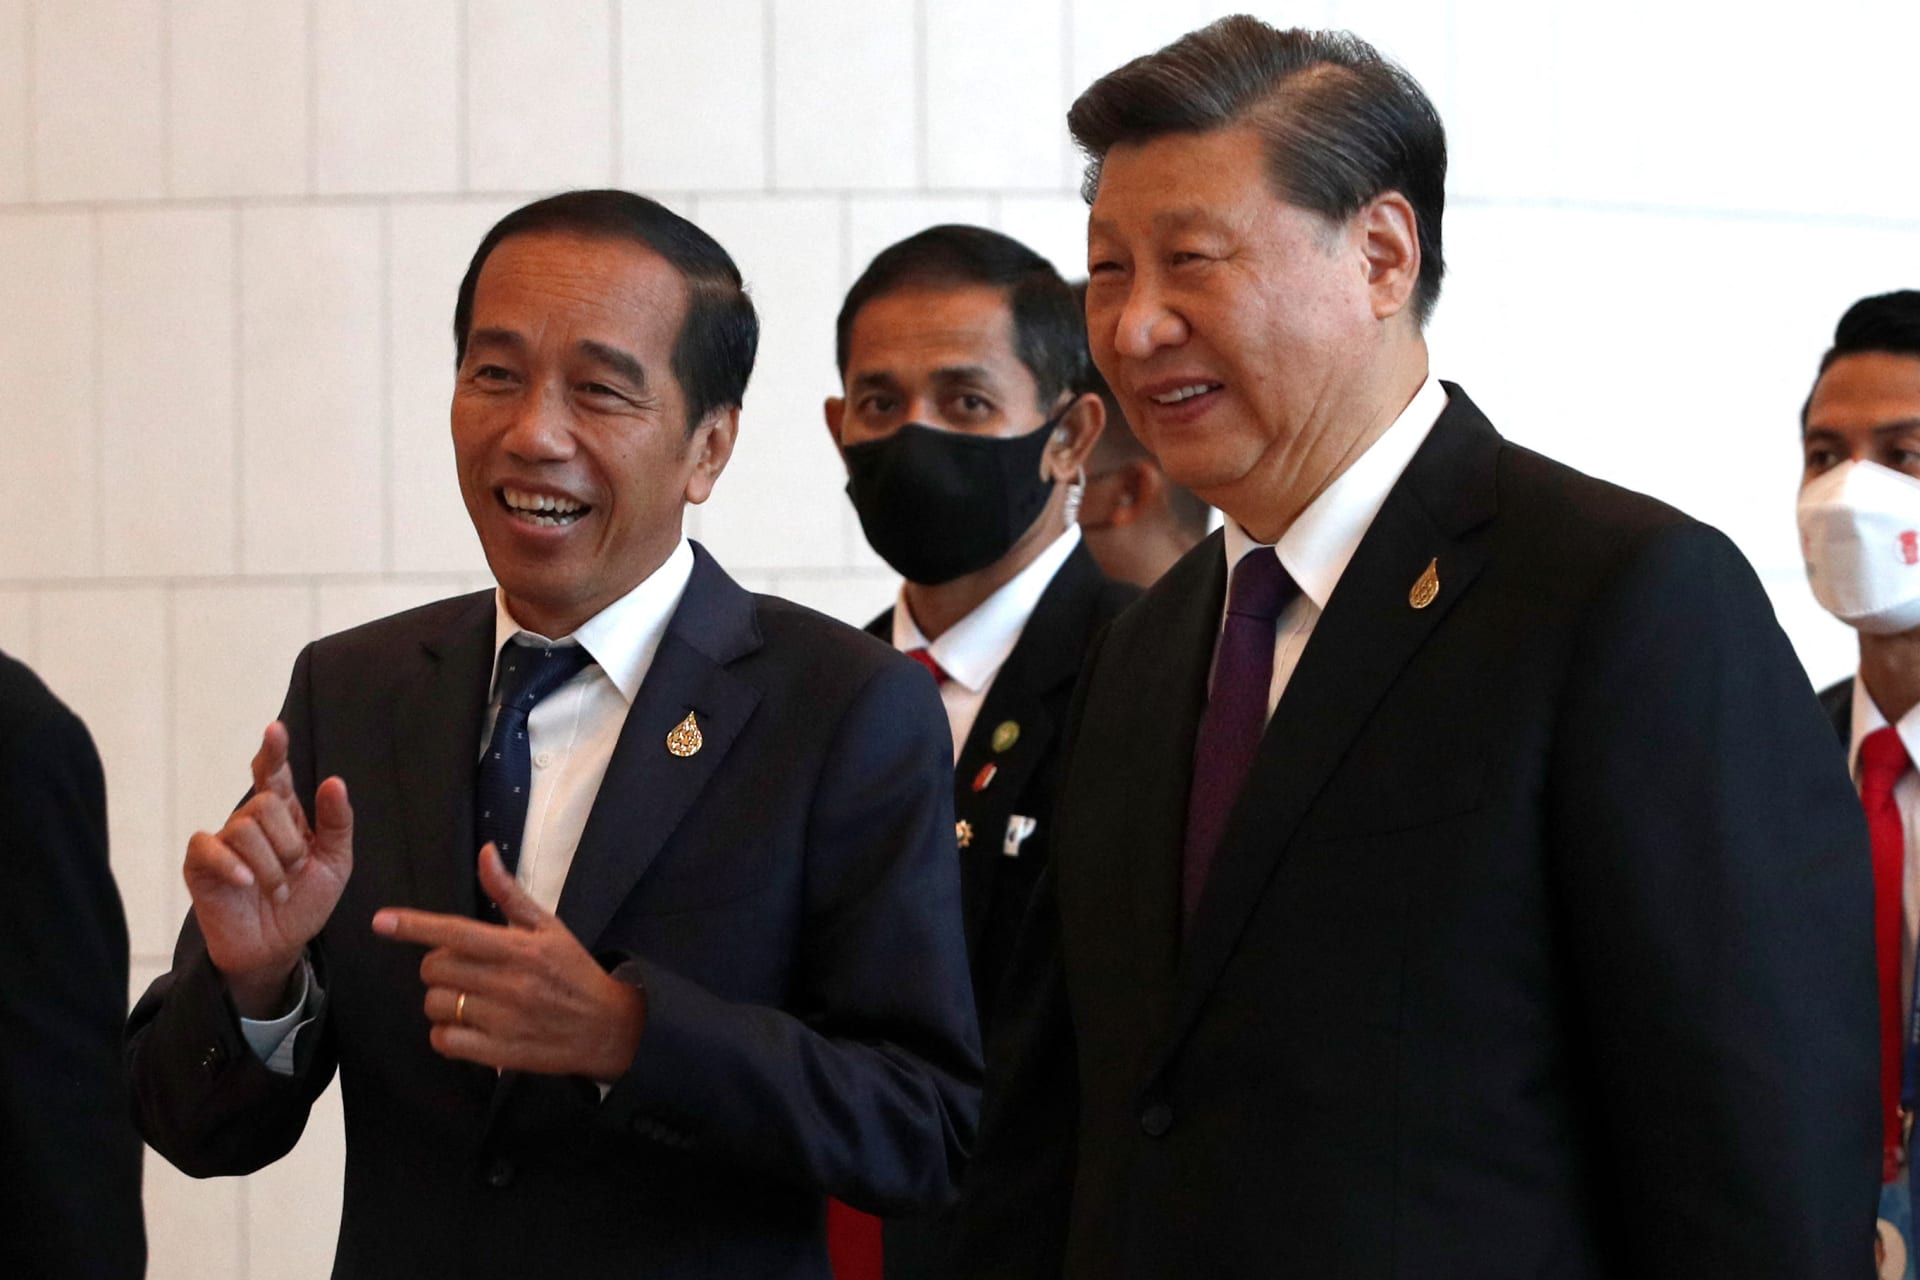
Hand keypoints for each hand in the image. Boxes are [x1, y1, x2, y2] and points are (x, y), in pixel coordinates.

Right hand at [183, 722, 353, 1016]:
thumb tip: (334, 781)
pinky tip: (247, 883)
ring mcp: (223, 841)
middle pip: (265, 804)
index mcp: (284, 816)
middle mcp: (251, 821)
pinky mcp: (200, 863)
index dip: (274, 751)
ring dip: (270, 866)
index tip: (275, 729)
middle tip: (294, 873)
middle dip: (289, 843)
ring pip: (244, 827)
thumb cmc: (304, 903)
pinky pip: (210, 847)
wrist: (277, 947)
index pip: (274, 774)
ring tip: (276, 890)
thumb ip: (337, 823)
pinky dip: (232, 865)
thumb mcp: (335, 863)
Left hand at [371, 843, 646, 1081]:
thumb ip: (509, 893)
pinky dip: (447, 1034)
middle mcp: (509, 983)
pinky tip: (467, 1027)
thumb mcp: (548, 927)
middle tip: (463, 969)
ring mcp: (503, 1020)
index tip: (381, 921)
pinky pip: (445, 1042)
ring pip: (437, 1005)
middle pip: (436, 969)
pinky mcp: (500, 1053)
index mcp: (519, 948)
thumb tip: (485, 852)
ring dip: (443, 1001)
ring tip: (469, 999)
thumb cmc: (573, 972)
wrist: (608, 1027)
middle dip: (438, 966)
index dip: (414, 926)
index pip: (456, 932)